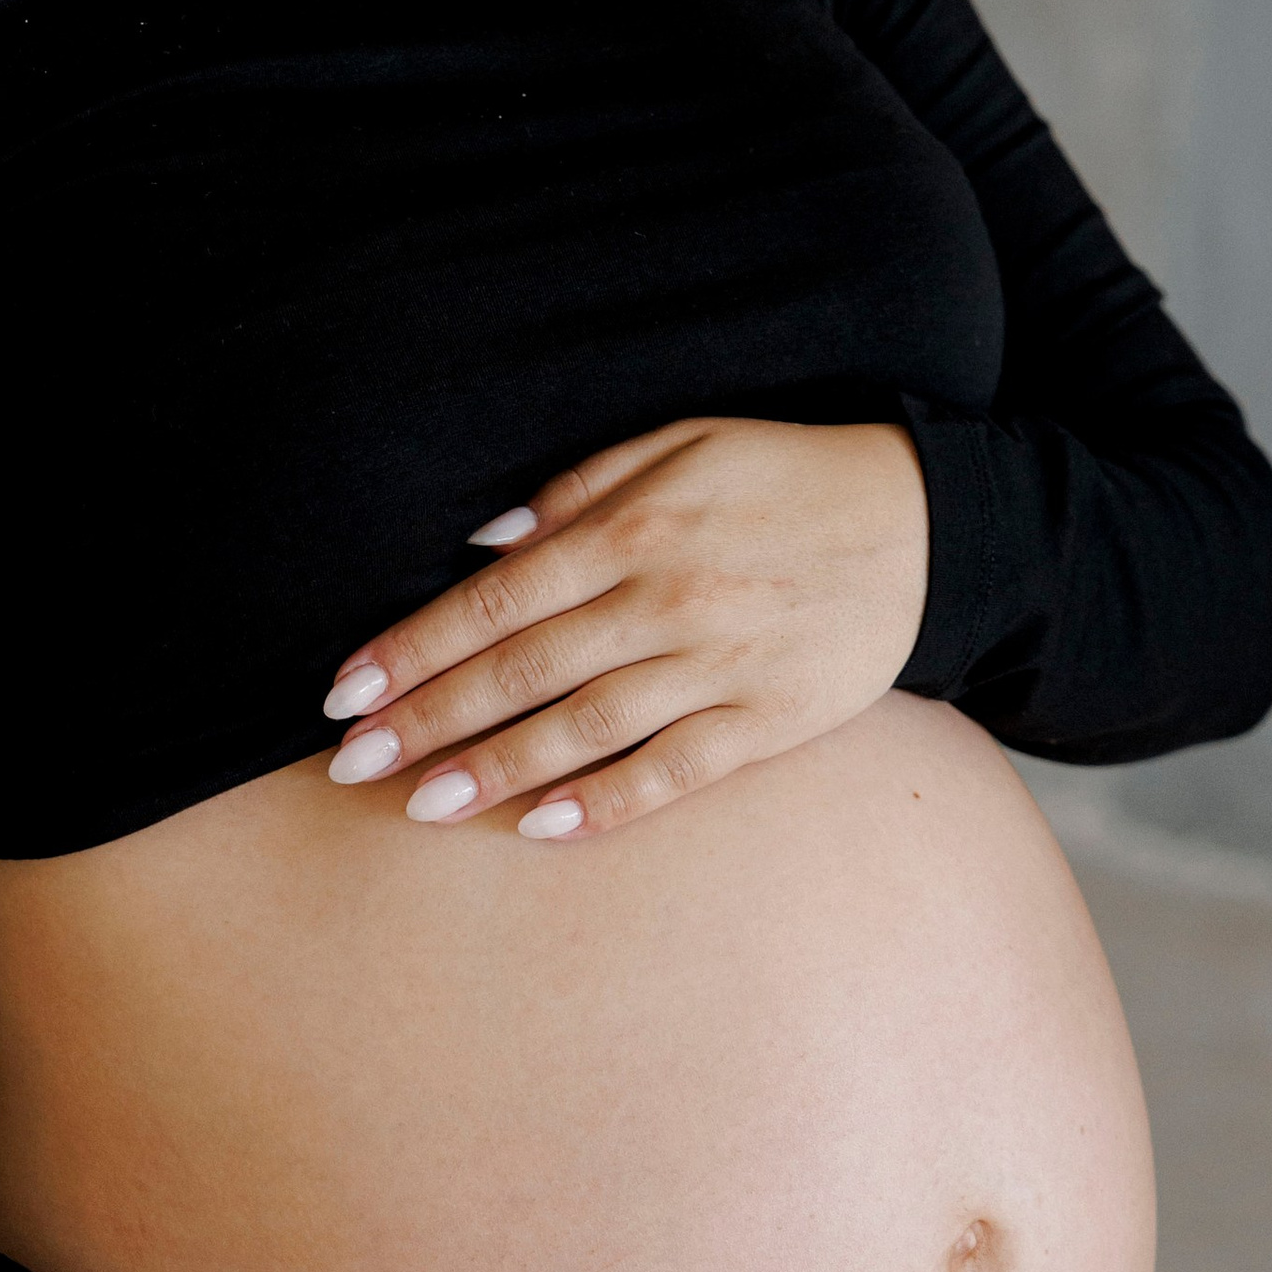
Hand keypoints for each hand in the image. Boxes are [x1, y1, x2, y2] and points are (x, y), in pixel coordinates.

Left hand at [320, 415, 930, 840]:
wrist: (926, 526)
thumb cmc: (781, 479)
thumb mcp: (681, 444)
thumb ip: (576, 489)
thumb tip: (480, 542)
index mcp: (636, 527)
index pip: (497, 599)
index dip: (414, 648)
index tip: (345, 692)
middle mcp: (670, 600)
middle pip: (524, 671)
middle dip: (428, 719)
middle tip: (351, 764)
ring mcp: (722, 666)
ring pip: (586, 729)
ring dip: (496, 769)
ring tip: (420, 805)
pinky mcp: (770, 722)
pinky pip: (673, 772)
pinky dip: (605, 803)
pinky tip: (541, 827)